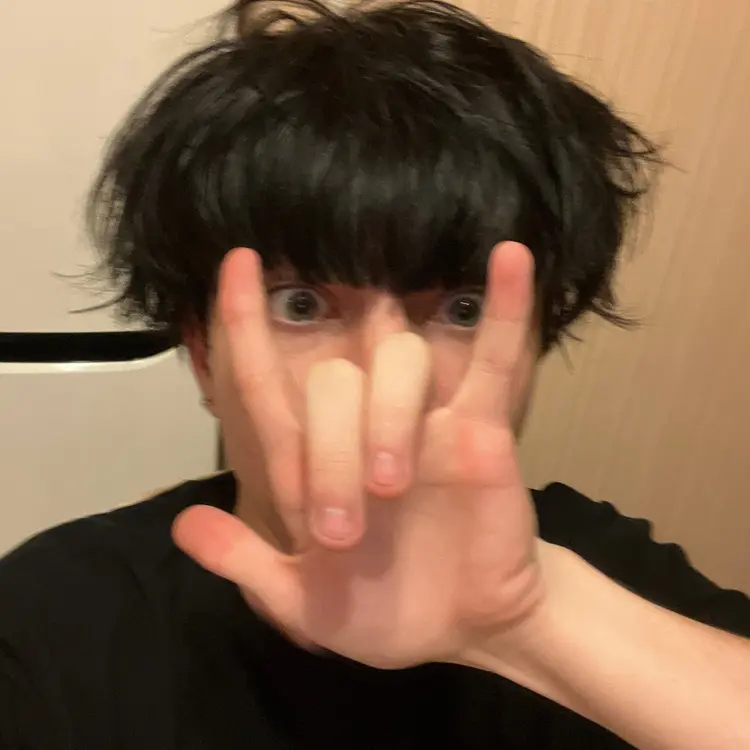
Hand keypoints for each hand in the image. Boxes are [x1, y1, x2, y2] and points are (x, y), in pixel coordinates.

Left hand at [174, 242, 543, 667]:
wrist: (461, 629)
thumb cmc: (382, 611)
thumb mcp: (303, 603)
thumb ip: (247, 564)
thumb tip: (183, 526)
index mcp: (314, 464)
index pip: (268, 383)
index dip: (245, 325)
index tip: (233, 263)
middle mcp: (364, 427)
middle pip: (333, 386)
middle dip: (328, 454)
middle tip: (342, 533)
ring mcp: (427, 422)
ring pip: (399, 366)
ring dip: (387, 422)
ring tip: (392, 488)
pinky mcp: (483, 431)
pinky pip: (494, 360)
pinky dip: (504, 311)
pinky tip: (510, 257)